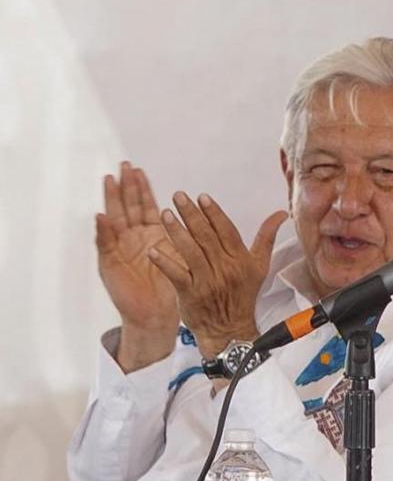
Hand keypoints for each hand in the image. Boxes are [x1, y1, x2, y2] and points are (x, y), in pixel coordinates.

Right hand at [95, 163, 180, 370]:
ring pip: (116, 219)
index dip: (143, 189)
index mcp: (153, 235)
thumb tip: (203, 218)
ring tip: (110, 181)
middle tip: (124, 166)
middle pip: (129, 207)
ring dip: (112, 201)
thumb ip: (189, 238)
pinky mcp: (112, 263)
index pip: (146, 207)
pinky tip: (102, 217)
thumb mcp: (184, 259)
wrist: (157, 314)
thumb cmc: (171, 288)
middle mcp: (135, 239)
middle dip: (127, 187)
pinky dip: (104, 231)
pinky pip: (107, 245)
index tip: (141, 170)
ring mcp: (122, 249)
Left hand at [149, 192, 287, 358]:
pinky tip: (153, 250)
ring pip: (191, 252)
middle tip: (179, 196)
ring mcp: (208, 282)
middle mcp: (226, 269)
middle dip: (192, 214)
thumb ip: (267, 238)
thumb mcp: (260, 266)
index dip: (214, 213)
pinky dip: (165, 262)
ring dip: (177, 232)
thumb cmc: (242, 296)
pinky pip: (177, 275)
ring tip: (166, 214)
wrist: (231, 330)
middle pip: (207, 237)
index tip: (202, 197)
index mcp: (242, 260)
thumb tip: (280, 214)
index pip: (227, 231)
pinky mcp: (192, 294)